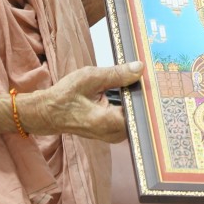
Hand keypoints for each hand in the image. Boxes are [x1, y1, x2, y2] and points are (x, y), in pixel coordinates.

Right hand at [22, 62, 143, 143]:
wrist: (48, 113)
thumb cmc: (64, 96)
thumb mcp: (90, 78)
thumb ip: (117, 74)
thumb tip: (139, 68)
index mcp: (108, 122)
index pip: (140, 110)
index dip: (148, 93)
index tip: (155, 78)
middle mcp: (114, 134)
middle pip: (140, 114)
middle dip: (144, 94)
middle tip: (149, 74)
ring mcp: (114, 136)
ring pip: (135, 116)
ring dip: (136, 98)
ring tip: (139, 79)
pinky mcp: (113, 133)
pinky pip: (128, 117)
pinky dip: (129, 103)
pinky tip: (129, 89)